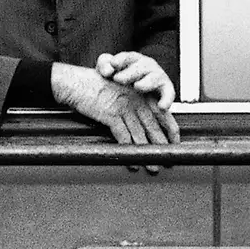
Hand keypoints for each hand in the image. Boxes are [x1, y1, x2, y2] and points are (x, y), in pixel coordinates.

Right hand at [51, 63, 180, 170]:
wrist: (75, 82)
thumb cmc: (93, 86)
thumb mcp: (117, 92)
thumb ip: (129, 105)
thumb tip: (138, 125)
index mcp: (139, 94)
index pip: (161, 114)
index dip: (170, 129)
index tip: (175, 143)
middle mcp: (134, 100)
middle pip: (153, 127)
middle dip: (162, 146)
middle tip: (168, 160)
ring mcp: (123, 108)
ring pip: (140, 135)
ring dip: (147, 153)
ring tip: (152, 166)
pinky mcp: (110, 115)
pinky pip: (123, 137)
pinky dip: (128, 151)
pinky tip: (132, 162)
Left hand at [94, 51, 176, 107]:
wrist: (136, 90)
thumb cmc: (120, 76)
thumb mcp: (109, 69)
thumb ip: (104, 65)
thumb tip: (108, 70)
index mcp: (133, 59)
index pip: (127, 57)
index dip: (120, 59)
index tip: (113, 63)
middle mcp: (147, 65)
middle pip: (141, 66)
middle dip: (130, 72)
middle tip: (118, 79)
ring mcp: (157, 76)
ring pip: (155, 77)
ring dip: (146, 82)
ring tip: (137, 86)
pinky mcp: (166, 89)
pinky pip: (169, 94)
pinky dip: (167, 99)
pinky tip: (161, 106)